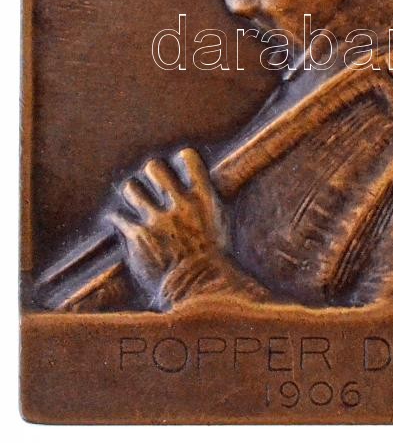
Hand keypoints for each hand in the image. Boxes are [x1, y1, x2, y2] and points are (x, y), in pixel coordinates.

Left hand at [106, 148, 223, 299]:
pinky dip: (118, 218)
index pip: (189, 158)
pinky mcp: (139, 237)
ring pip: (131, 188)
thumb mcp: (219, 225)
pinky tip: (120, 221)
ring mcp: (158, 220)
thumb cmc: (213, 261)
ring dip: (132, 192)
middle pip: (154, 168)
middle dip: (151, 174)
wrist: (201, 290)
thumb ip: (204, 203)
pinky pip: (118, 216)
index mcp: (204, 198)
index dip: (182, 158)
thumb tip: (194, 188)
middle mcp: (181, 204)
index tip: (178, 165)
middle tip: (152, 185)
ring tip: (135, 199)